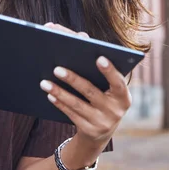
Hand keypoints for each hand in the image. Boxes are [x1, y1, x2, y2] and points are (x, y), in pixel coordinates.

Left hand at [40, 23, 131, 148]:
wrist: (102, 132)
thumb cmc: (104, 98)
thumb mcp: (108, 88)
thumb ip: (99, 66)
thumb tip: (81, 37)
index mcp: (124, 96)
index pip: (119, 82)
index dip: (110, 71)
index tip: (99, 57)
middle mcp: (115, 111)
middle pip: (91, 92)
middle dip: (73, 79)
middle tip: (56, 68)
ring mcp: (102, 122)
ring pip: (77, 104)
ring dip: (59, 92)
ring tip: (44, 82)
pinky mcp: (88, 130)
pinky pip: (71, 114)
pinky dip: (59, 103)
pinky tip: (49, 94)